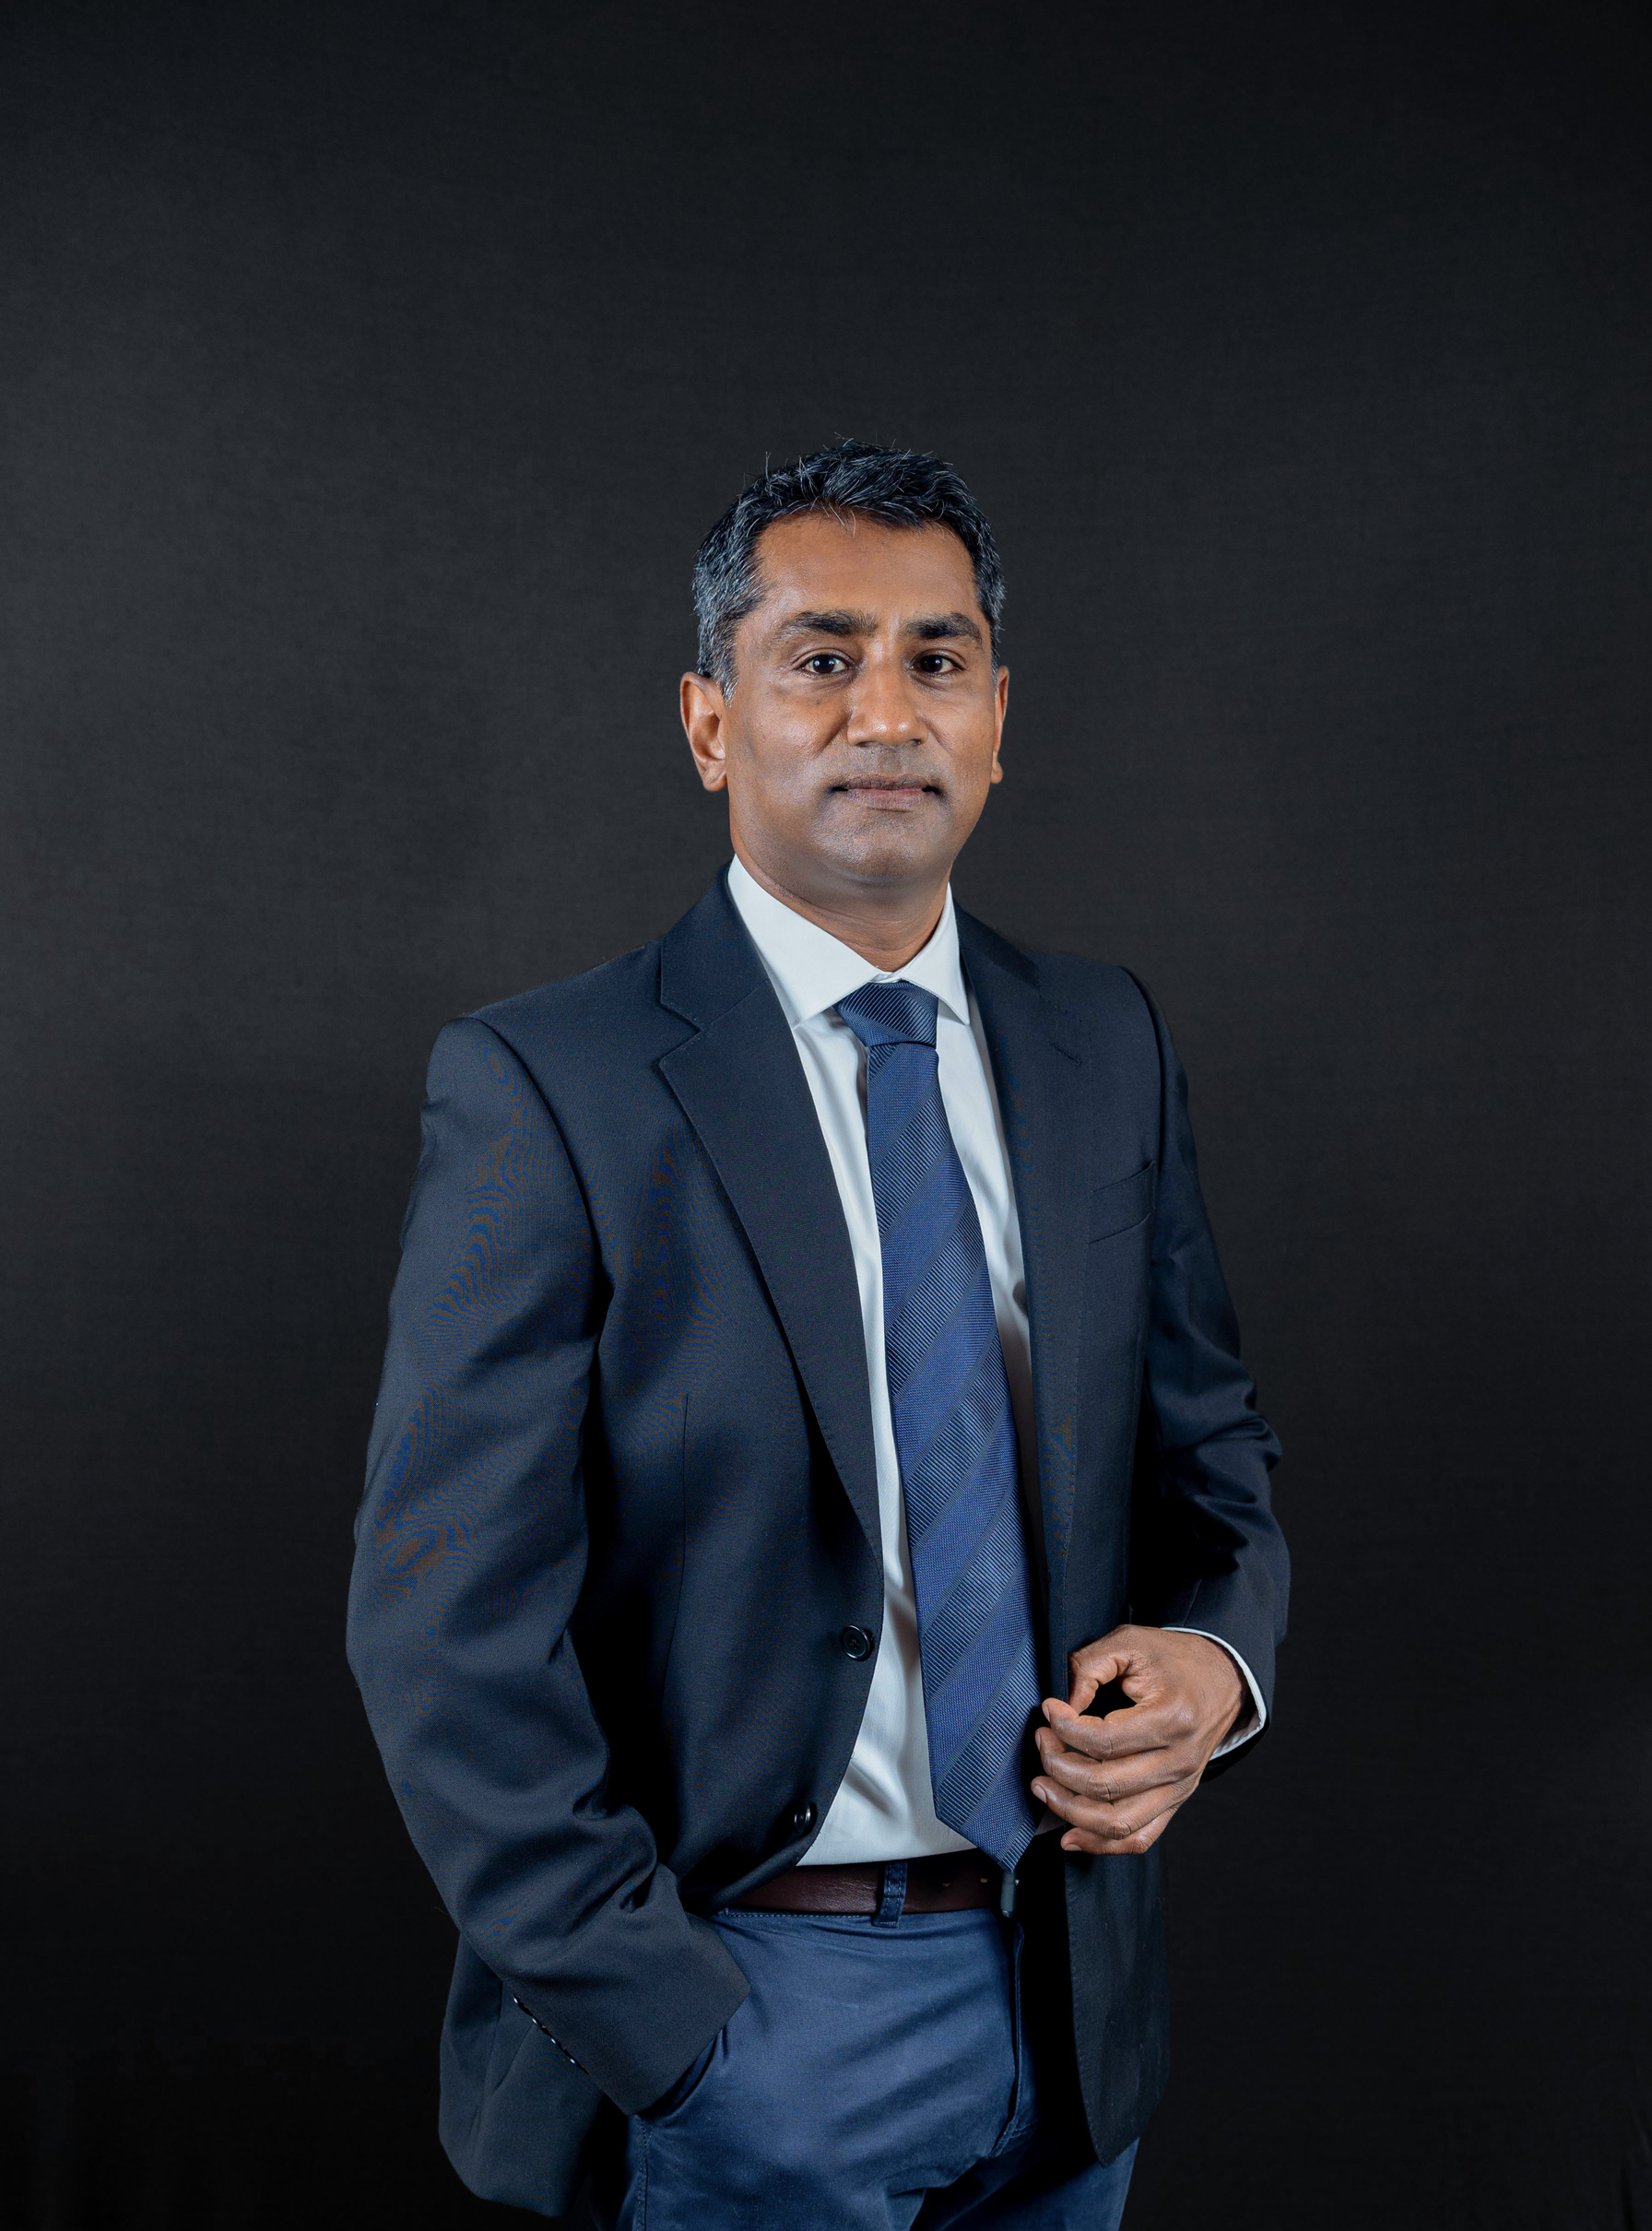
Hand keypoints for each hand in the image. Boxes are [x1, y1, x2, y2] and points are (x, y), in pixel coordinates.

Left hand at [1031, 1625, 1246, 1855]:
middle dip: (1058, 1767)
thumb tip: (1062, 1706)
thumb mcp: (1131, 1642)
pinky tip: (1070, 1836)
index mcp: (1172, 1719)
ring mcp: (1179, 1788)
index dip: (1065, 1729)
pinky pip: (1139, 1838)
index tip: (1049, 1710)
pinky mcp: (1175, 1801)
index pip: (1104, 1741)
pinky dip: (1101, 1845)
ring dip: (1069, 1810)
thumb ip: (1090, 1665)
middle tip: (1041, 1741)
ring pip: (1117, 1822)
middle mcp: (1179, 1761)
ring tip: (1042, 1786)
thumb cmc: (1175, 1660)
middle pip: (1105, 1785)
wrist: (1224, 1679)